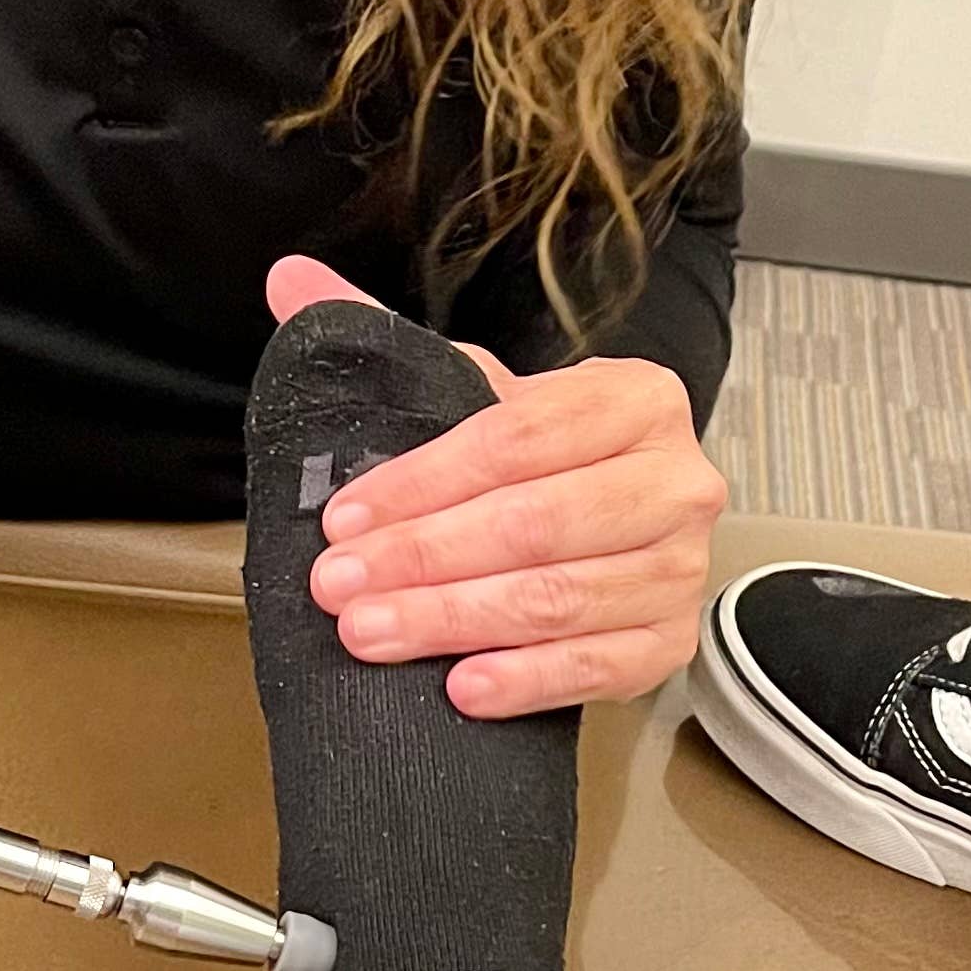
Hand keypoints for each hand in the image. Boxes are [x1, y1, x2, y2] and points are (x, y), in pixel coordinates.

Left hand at [265, 256, 726, 717]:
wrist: (609, 525)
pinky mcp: (671, 643)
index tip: (344, 516)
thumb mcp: (471, 392)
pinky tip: (463, 689)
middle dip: (426, 556)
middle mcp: (676, 480)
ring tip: (372, 633)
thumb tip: (288, 281)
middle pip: (538, 523)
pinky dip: (529, 680)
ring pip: (561, 598)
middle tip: (340, 586)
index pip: (518, 438)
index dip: (423, 481)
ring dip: (455, 621)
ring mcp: (681, 567)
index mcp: (633, 398)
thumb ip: (385, 340)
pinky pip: (599, 668)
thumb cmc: (534, 461)